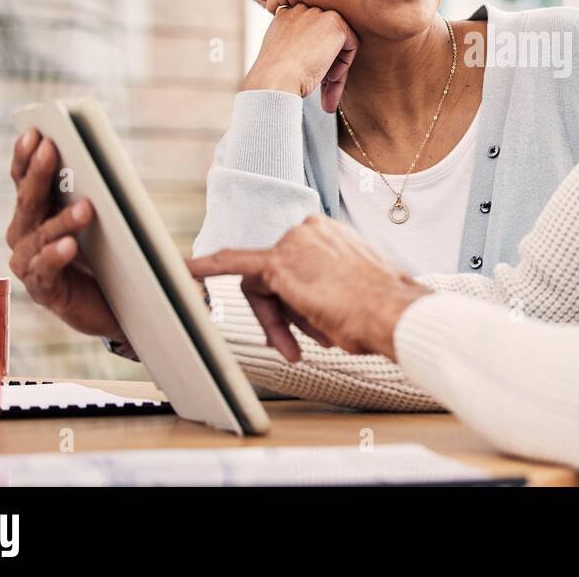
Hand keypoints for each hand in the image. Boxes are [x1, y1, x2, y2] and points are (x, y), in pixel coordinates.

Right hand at [6, 129, 124, 340]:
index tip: (35, 131)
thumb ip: (113, 196)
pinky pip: (45, 270)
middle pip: (29, 200)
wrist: (118, 310)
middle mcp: (26, 235)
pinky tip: (70, 246)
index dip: (26, 155)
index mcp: (38, 212)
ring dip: (62, 220)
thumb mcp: (119, 224)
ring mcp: (30, 264)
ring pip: (40, 236)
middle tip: (52, 148)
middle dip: (39, 172)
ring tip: (86, 206)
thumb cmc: (115, 258)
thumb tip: (140, 182)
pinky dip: (55, 257)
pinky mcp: (43, 290)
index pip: (25, 178)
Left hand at [186, 215, 430, 361]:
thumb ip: (327, 288)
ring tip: (298, 348)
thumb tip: (317, 302)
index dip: (292, 300)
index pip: (296, 265)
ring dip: (276, 321)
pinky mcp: (278, 265)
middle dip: (281, 315)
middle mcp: (309, 230)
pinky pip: (232, 265)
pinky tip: (186, 268)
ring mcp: (292, 245)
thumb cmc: (383, 307)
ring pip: (263, 287)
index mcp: (330, 233)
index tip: (298, 315)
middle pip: (274, 277)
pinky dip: (206, 266)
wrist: (393, 312)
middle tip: (295, 348)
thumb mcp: (355, 290)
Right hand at [242, 0, 358, 111]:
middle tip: (323, 86)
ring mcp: (317, 14)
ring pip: (338, 41)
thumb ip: (297, 47)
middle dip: (327, 62)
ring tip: (329, 90)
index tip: (310, 76)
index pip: (309, 32)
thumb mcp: (282, 56)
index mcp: (284, 16)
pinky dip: (345, 64)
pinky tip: (330, 77)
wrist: (274, 80)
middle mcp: (300, 10)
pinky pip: (351, 44)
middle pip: (325, 36)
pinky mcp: (335, 23)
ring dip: (336, 66)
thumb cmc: (276, 77)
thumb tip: (320, 58)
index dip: (313, 56)